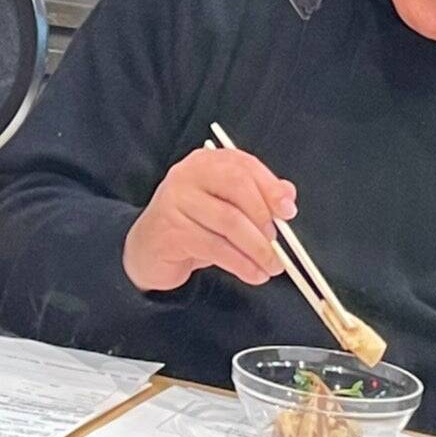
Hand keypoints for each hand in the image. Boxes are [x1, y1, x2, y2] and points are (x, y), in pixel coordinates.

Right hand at [123, 146, 296, 291]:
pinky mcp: (170, 230)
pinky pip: (215, 247)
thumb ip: (257, 198)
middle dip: (264, 217)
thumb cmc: (192, 226)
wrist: (147, 251)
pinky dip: (241, 263)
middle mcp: (187, 174)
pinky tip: (253, 274)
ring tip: (271, 266)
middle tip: (276, 243)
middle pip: (237, 186)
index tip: (288, 211)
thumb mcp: (226, 208)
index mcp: (206, 161)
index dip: (270, 187)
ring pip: (229, 221)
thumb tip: (288, 196)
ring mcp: (175, 200)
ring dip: (257, 248)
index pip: (244, 165)